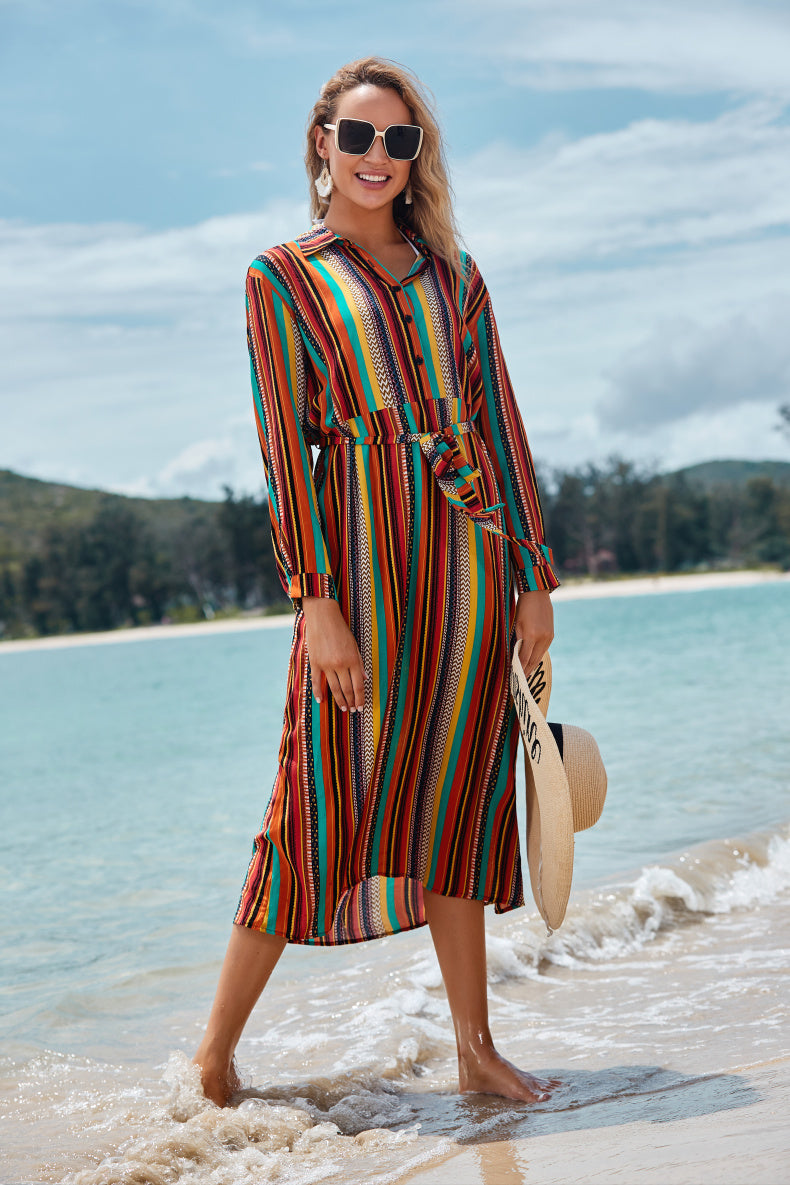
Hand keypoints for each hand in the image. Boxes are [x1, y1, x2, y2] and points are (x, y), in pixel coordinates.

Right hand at [301, 597, 365, 711]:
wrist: (323, 617)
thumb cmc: (341, 630)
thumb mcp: (354, 645)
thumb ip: (359, 663)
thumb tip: (365, 679)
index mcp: (353, 659)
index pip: (358, 685)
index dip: (360, 698)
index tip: (361, 707)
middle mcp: (341, 664)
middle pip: (347, 689)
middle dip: (351, 701)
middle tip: (353, 710)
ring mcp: (327, 664)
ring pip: (334, 688)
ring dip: (340, 700)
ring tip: (343, 708)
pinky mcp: (315, 662)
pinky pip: (317, 681)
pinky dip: (318, 692)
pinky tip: (321, 701)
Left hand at [514, 589, 553, 676]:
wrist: (537, 594)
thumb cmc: (523, 607)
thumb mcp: (516, 623)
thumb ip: (517, 640)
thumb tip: (515, 655)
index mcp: (531, 635)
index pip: (524, 658)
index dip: (519, 668)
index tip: (513, 676)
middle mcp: (542, 638)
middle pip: (533, 660)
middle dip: (526, 671)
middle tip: (519, 680)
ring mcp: (548, 637)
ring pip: (539, 656)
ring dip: (532, 666)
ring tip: (525, 674)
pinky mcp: (551, 635)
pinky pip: (543, 650)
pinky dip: (537, 657)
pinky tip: (532, 661)